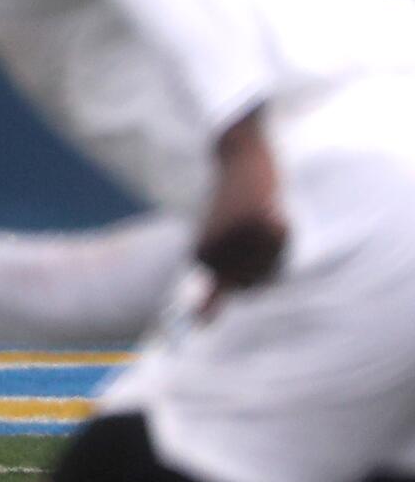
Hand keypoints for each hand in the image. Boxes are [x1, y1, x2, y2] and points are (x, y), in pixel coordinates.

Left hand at [196, 114, 286, 315]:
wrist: (237, 156)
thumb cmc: (231, 204)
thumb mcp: (217, 247)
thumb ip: (212, 290)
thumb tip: (199, 325)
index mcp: (201, 256)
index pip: (244, 288)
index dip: (256, 268)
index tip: (245, 239)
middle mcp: (215, 249)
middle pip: (260, 278)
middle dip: (268, 257)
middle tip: (254, 224)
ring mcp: (234, 235)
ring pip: (275, 260)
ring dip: (277, 241)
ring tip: (260, 214)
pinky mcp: (254, 219)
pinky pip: (283, 237)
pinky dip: (283, 225)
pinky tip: (269, 206)